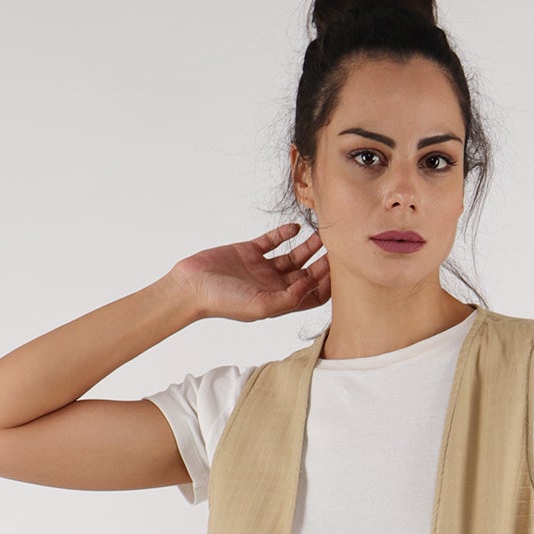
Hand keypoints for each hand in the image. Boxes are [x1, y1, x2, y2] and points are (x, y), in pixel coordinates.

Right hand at [165, 224, 330, 323]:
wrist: (192, 285)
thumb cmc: (224, 302)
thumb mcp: (261, 306)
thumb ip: (288, 298)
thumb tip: (310, 286)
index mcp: (279, 301)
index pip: (312, 295)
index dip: (328, 285)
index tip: (341, 272)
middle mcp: (274, 285)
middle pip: (307, 274)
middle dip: (323, 264)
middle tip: (338, 249)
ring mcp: (263, 268)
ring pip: (294, 256)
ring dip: (309, 246)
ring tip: (322, 235)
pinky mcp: (250, 250)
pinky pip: (272, 240)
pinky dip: (284, 233)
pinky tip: (296, 227)